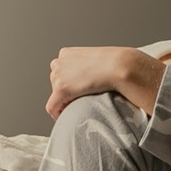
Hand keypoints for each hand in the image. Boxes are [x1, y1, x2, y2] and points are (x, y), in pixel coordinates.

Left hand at [46, 46, 161, 118]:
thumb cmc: (114, 63)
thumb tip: (86, 76)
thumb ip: (85, 65)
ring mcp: (58, 76)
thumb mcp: (94, 58)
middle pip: (55, 82)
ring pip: (54, 94)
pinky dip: (57, 113)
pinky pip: (52, 107)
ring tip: (79, 104)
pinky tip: (66, 116)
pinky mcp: (61, 89)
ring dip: (64, 101)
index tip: (74, 91)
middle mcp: (59, 62)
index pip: (60, 70)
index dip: (67, 82)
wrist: (118, 66)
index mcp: (66, 53)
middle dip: (65, 91)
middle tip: (78, 99)